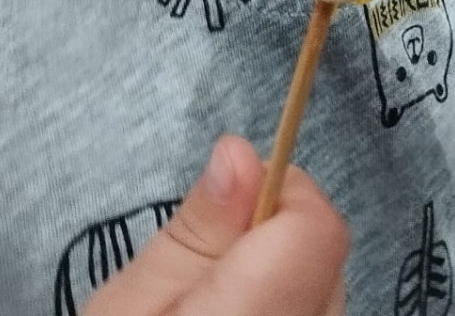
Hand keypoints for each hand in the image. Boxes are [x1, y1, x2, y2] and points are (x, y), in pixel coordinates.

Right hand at [85, 136, 347, 315]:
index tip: (229, 196)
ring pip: (324, 288)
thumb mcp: (127, 305)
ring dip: (283, 277)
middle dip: (273, 236)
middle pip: (326, 254)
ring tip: (213, 300)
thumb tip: (240, 154)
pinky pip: (315, 311)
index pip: (318, 226)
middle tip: (203, 265)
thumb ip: (193, 235)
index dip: (276, 193)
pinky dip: (285, 304)